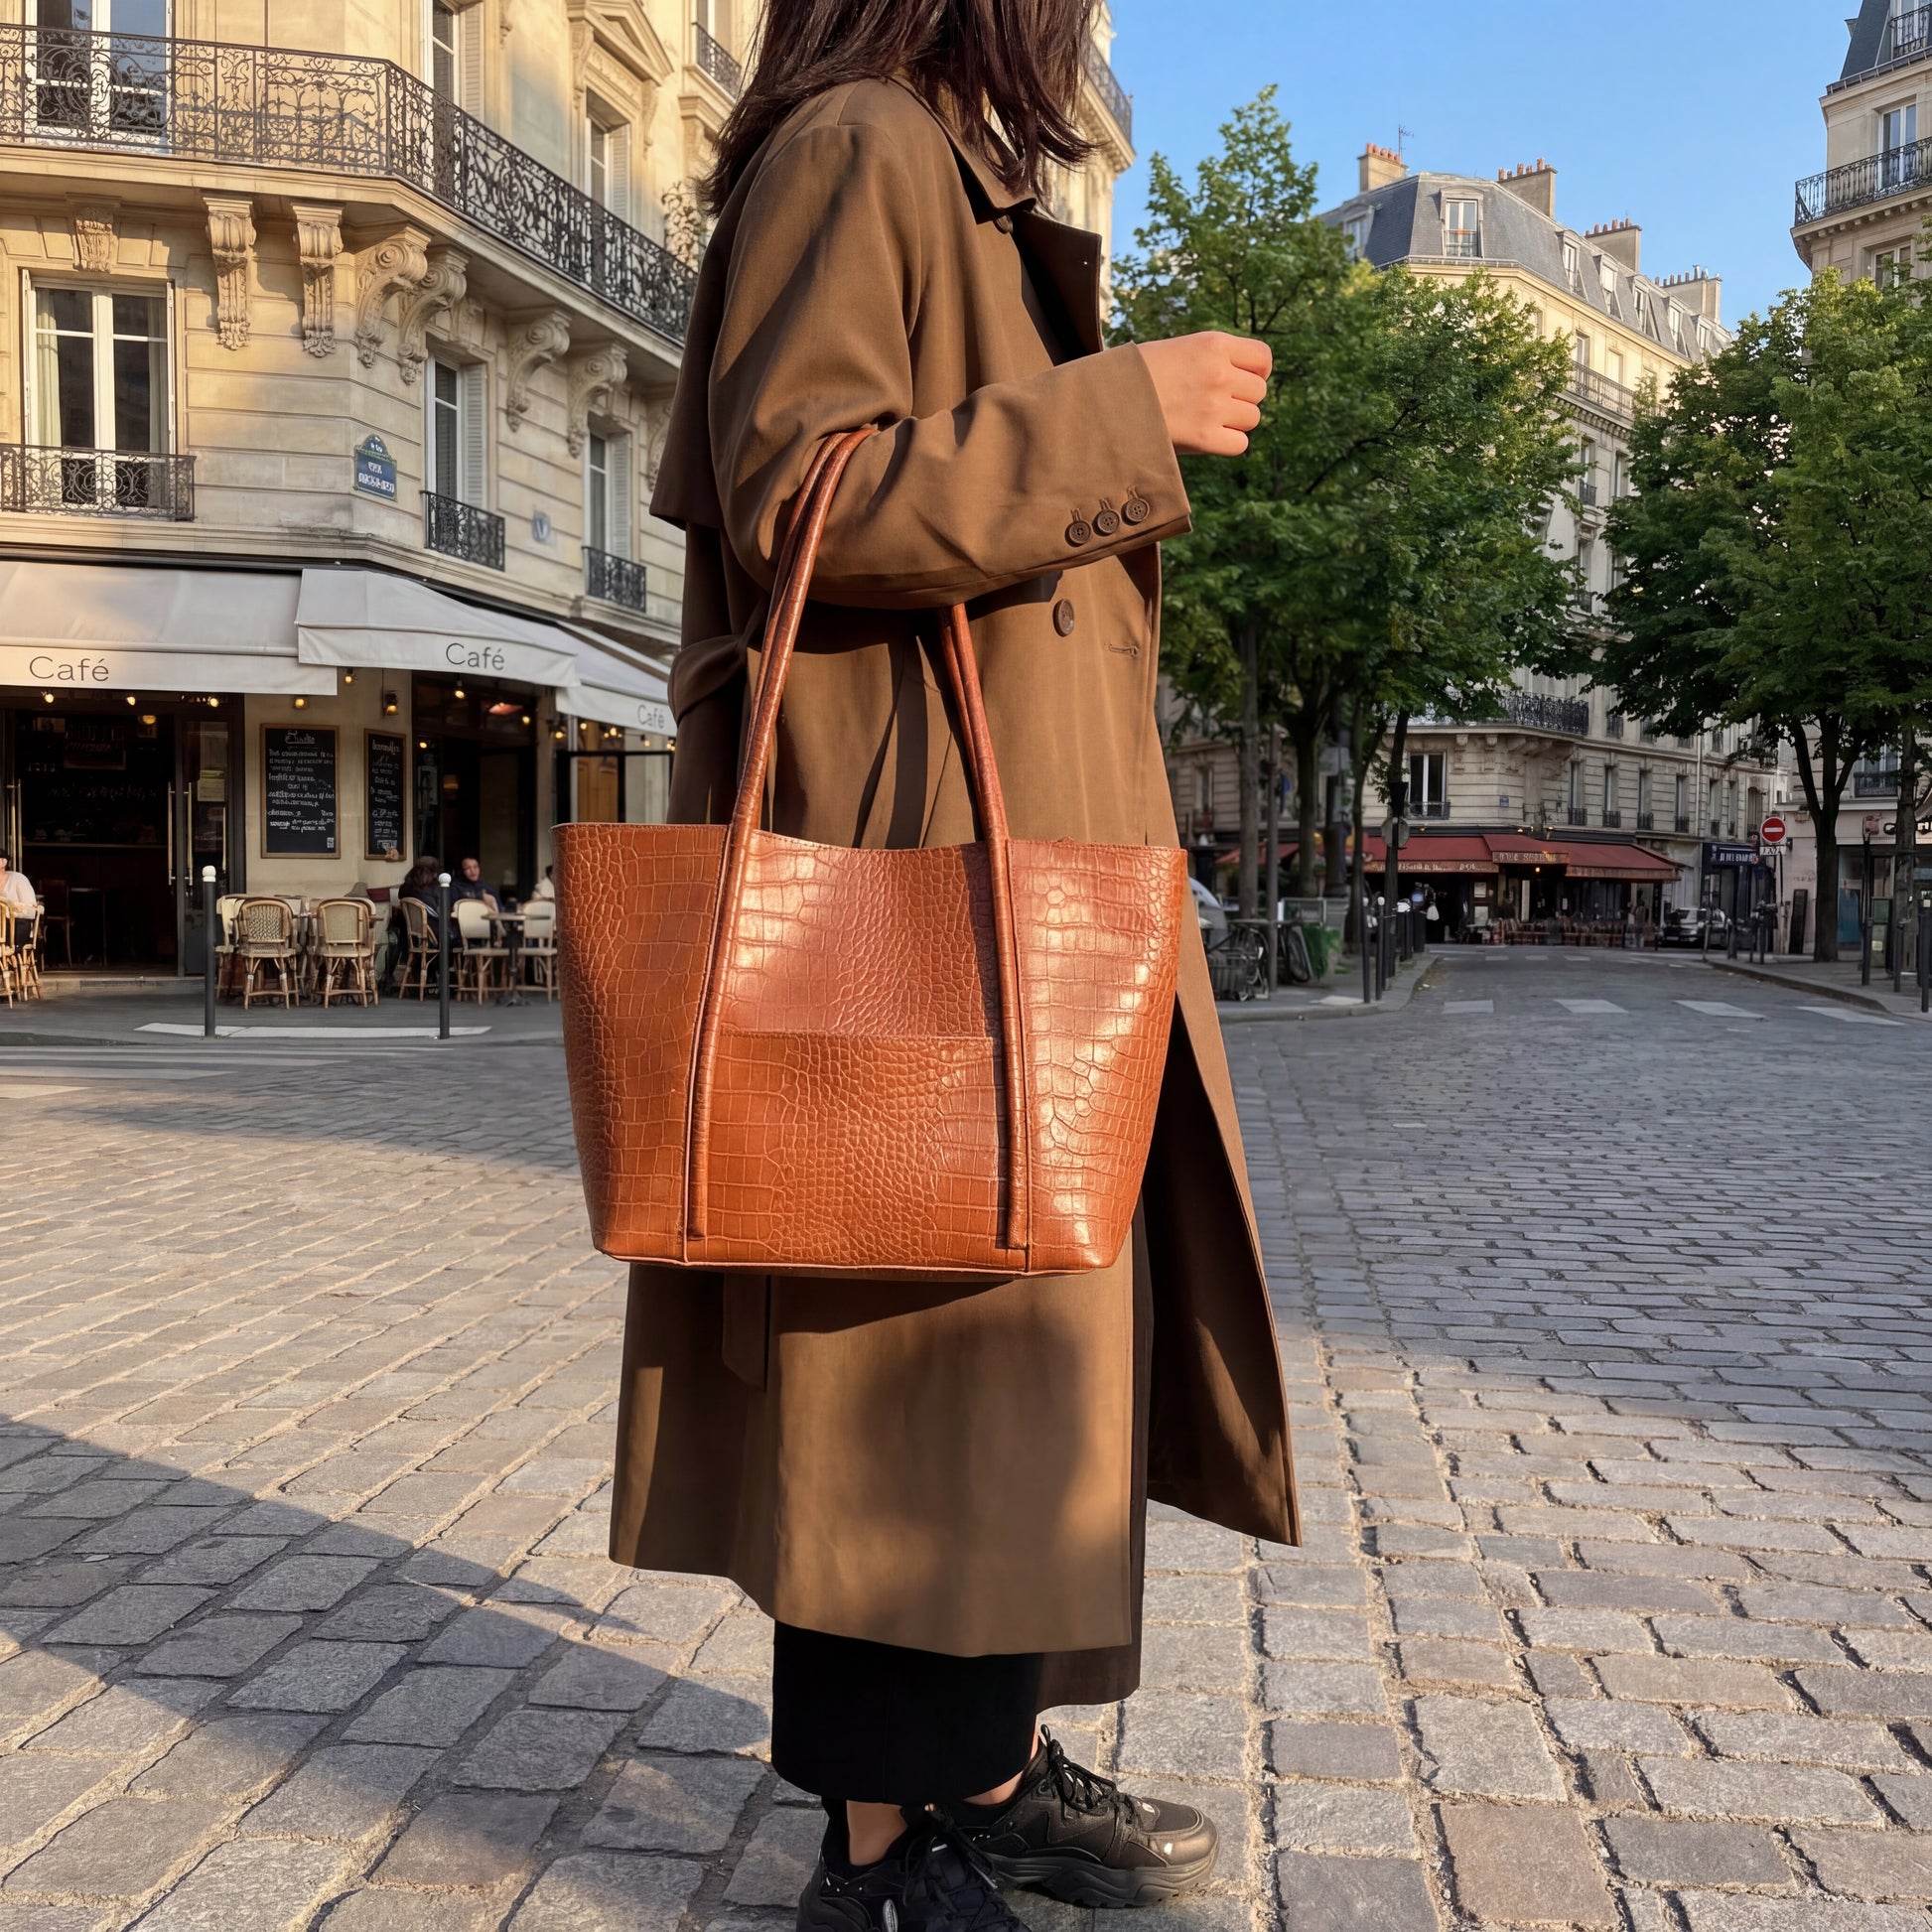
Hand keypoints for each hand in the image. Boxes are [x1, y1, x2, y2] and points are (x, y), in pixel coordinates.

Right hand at [1137, 332, 1270, 455]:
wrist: (1105, 398)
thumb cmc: (1135, 375)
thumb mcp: (1176, 350)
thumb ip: (1210, 360)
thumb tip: (1240, 380)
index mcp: (1213, 344)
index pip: (1263, 358)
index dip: (1256, 372)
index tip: (1240, 380)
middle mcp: (1219, 373)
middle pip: (1258, 392)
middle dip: (1241, 399)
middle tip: (1213, 404)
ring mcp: (1214, 406)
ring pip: (1252, 418)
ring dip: (1234, 422)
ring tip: (1206, 420)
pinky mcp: (1204, 437)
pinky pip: (1240, 444)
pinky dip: (1227, 443)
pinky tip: (1206, 438)